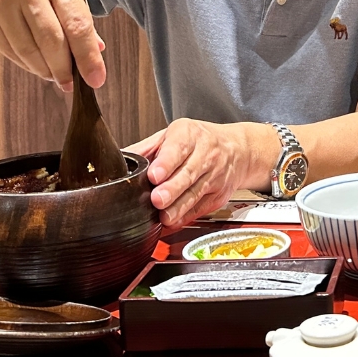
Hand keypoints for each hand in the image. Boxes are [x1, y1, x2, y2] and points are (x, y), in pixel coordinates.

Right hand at [0, 0, 104, 89]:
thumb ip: (79, 12)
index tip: (97, 79)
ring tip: (54, 75)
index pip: (77, 24)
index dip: (88, 57)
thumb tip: (96, 50)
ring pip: (27, 50)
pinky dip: (24, 62)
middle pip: (51, 42)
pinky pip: (6, 49)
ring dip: (44, 69)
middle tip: (72, 83)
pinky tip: (34, 63)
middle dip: (65, 69)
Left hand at [127, 119, 274, 227]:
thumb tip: (119, 160)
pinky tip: (173, 222)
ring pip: (195, 194)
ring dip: (179, 207)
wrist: (238, 149)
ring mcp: (215, 176)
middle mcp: (206, 154)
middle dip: (172, 188)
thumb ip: (147, 148)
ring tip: (164, 216)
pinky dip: (186, 217)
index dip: (166, 163)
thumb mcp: (174, 135)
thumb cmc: (200, 141)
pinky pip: (200, 208)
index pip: (178, 148)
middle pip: (188, 174)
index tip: (154, 175)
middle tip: (157, 199)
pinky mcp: (218, 195)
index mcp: (190, 135)